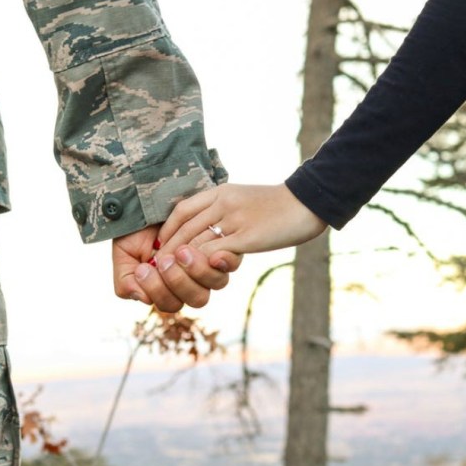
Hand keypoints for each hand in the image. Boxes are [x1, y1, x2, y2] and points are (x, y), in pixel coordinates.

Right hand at [112, 225, 240, 311]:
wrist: (152, 200)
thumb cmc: (135, 231)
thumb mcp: (124, 256)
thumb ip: (126, 281)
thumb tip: (141, 298)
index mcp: (169, 289)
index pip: (171, 303)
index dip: (159, 290)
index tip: (145, 268)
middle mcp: (193, 281)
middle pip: (197, 299)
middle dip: (179, 281)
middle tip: (164, 260)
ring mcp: (210, 266)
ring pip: (216, 283)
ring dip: (198, 270)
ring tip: (182, 251)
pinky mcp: (224, 247)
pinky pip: (230, 262)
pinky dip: (222, 260)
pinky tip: (212, 253)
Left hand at [157, 184, 327, 260]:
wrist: (308, 202)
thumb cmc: (278, 205)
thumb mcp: (246, 199)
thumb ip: (226, 211)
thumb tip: (211, 228)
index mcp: (221, 192)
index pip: (183, 209)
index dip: (168, 229)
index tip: (160, 245)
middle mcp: (223, 203)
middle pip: (185, 227)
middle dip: (168, 249)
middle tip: (157, 266)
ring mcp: (235, 219)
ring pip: (195, 241)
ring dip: (179, 259)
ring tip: (169, 273)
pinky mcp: (247, 236)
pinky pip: (215, 251)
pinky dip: (199, 263)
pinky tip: (193, 273)